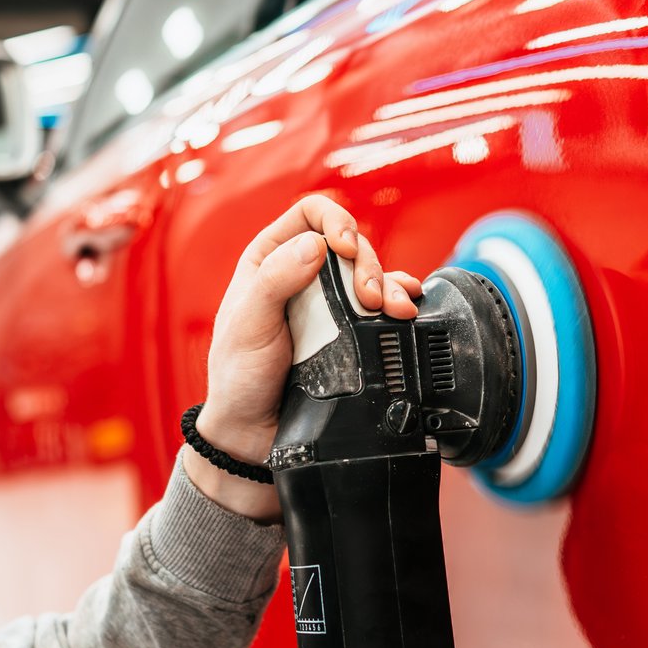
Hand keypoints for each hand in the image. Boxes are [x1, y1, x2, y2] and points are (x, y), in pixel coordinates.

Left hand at [187, 194, 421, 520]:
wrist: (255, 433)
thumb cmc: (239, 377)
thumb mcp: (248, 323)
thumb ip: (277, 279)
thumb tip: (317, 245)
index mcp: (271, 259)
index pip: (311, 213)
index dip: (335, 220)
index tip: (344, 247)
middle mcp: (303, 274)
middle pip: (351, 242)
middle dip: (367, 262)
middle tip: (370, 297)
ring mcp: (330, 303)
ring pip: (372, 272)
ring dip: (391, 285)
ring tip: (395, 310)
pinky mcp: (351, 331)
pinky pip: (384, 304)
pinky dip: (401, 301)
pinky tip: (407, 310)